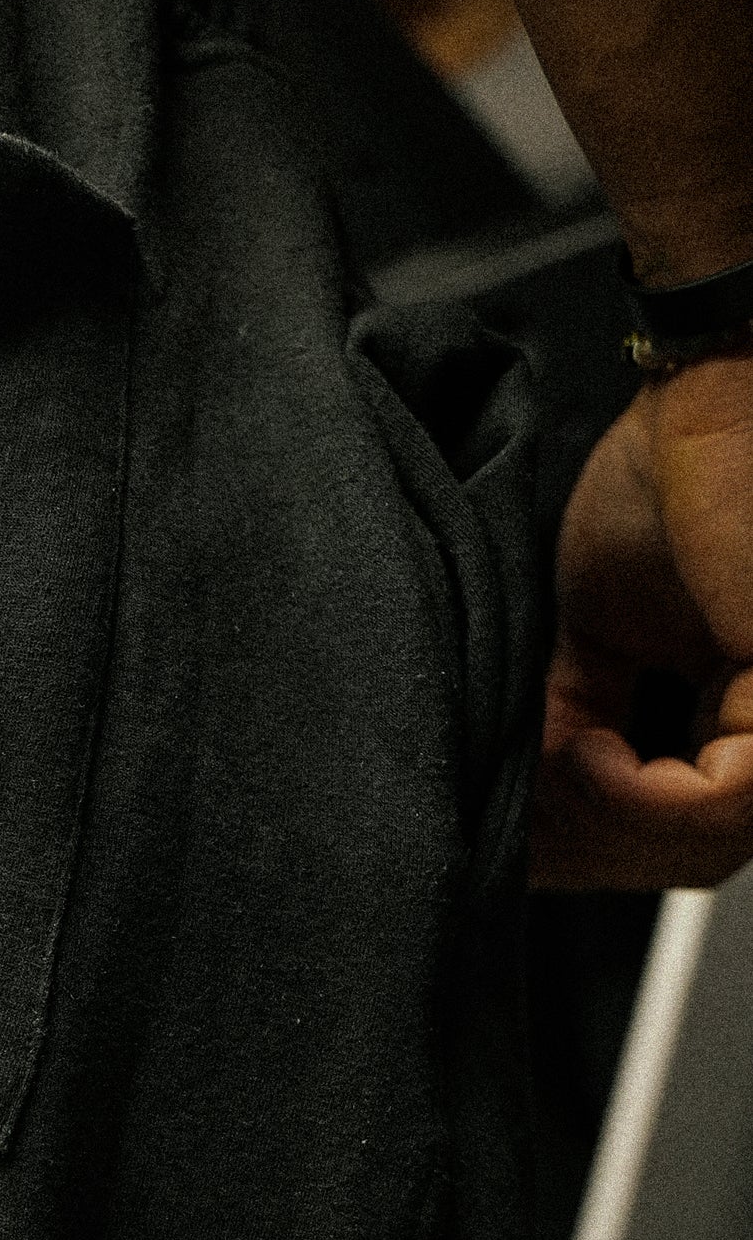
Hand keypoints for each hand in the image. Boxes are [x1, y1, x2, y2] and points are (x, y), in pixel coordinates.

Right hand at [529, 350, 752, 889]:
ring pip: (695, 845)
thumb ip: (573, 722)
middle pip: (682, 856)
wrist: (714, 383)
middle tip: (513, 822)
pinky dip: (631, 796)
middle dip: (581, 848)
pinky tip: (587, 753)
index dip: (582, 847)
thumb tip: (522, 816)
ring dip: (595, 822)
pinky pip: (711, 802)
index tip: (509, 836)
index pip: (674, 829)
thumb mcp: (594, 631)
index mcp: (740, 718)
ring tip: (550, 769)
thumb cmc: (675, 471)